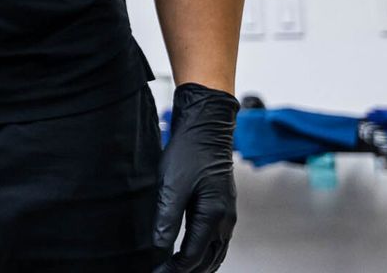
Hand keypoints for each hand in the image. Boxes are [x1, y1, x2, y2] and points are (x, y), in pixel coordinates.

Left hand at [153, 82, 239, 272]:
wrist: (206, 128)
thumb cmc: (189, 153)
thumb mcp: (171, 185)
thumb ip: (166, 218)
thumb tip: (159, 247)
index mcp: (213, 216)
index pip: (193, 256)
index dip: (174, 269)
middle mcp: (225, 220)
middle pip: (209, 260)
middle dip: (188, 272)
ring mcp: (227, 214)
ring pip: (216, 252)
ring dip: (199, 265)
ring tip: (178, 271)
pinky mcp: (223, 207)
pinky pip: (217, 240)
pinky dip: (206, 253)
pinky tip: (193, 253)